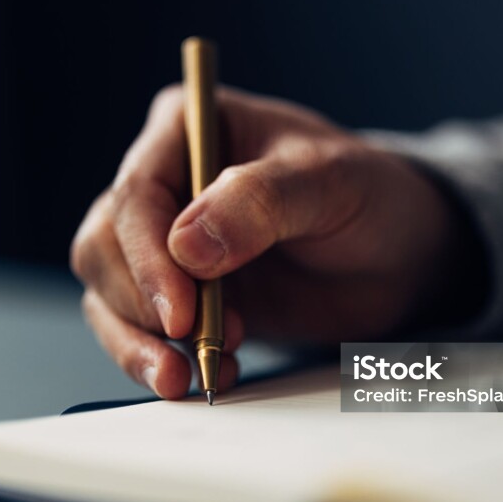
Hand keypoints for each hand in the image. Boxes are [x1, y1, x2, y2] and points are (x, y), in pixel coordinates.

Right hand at [71, 85, 476, 398]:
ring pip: (105, 292)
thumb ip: (262, 201)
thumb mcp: (331, 182)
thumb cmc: (370, 198)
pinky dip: (155, 359)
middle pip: (104, 245)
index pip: (137, 192)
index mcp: (190, 127)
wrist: (399, 256)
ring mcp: (165, 242)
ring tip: (188, 374)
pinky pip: (135, 328)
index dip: (147, 257)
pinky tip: (204, 372)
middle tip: (191, 344)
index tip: (180, 312)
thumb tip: (186, 245)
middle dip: (139, 304)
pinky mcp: (177, 294)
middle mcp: (165, 181)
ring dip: (137, 342)